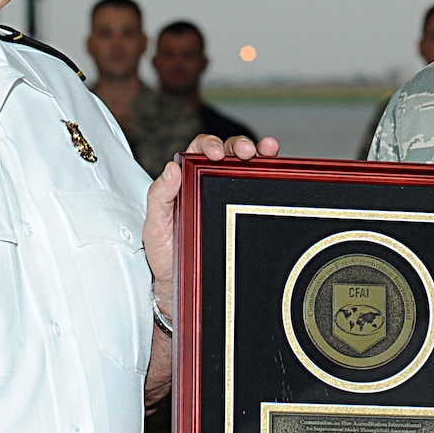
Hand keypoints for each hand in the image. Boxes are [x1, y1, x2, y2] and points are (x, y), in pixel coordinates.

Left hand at [142, 133, 281, 320]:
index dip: (209, 145)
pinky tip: (278, 168)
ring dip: (260, 154)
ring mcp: (227, 198)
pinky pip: (258, 190)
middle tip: (247, 152)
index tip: (215, 153)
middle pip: (227, 152)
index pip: (198, 151)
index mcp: (185, 182)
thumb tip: (171, 169)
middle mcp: (208, 185)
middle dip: (239, 145)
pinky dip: (271, 175)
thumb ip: (158, 197)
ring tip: (267, 150)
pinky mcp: (243, 213)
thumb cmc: (167, 256)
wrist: (182, 287)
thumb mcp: (155, 227)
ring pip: (246, 166)